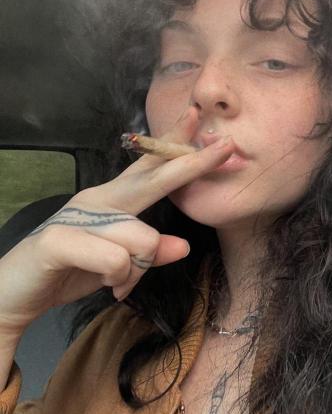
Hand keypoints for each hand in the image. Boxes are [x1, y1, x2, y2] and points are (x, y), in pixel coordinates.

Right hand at [0, 107, 232, 337]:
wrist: (12, 295)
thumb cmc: (69, 272)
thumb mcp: (119, 266)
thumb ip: (149, 253)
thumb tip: (183, 246)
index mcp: (112, 201)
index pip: (149, 167)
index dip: (176, 145)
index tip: (198, 118)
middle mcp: (98, 200)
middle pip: (153, 179)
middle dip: (191, 163)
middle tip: (227, 147)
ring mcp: (78, 217)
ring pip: (142, 238)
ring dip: (137, 271)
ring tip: (117, 284)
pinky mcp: (59, 239)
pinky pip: (115, 259)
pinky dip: (117, 278)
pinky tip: (104, 284)